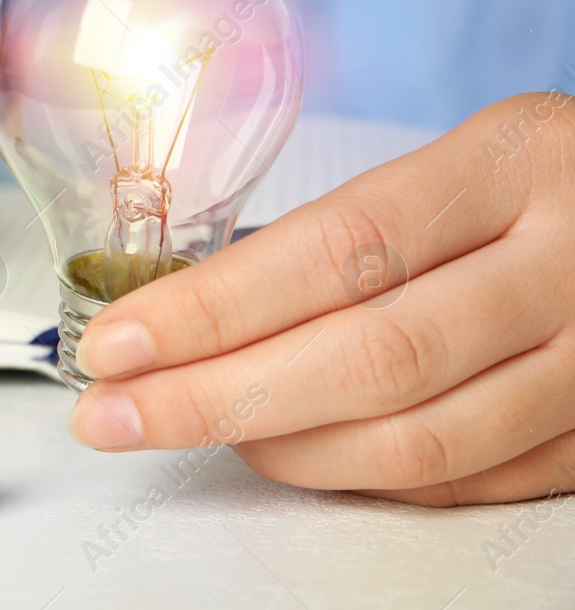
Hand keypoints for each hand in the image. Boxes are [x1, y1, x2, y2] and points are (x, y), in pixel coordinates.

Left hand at [68, 90, 574, 505]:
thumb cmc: (554, 183)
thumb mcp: (467, 161)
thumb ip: (356, 230)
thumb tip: (198, 303)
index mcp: (511, 168)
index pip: (337, 250)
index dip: (214, 309)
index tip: (117, 342)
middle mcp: (565, 266)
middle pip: (369, 358)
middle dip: (215, 396)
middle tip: (113, 413)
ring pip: (418, 439)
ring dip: (280, 448)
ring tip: (189, 428)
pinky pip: (468, 480)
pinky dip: (365, 476)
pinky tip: (292, 454)